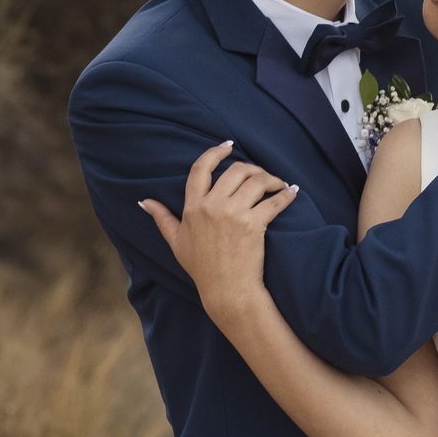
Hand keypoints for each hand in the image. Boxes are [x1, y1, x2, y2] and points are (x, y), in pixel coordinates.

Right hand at [138, 142, 297, 321]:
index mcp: (192, 208)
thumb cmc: (202, 268)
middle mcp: (212, 207)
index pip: (200, 169)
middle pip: (235, 170)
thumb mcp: (176, 242)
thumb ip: (162, 218)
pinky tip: (292, 193)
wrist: (226, 290)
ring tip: (278, 185)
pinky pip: (275, 201)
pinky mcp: (254, 224)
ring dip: (271, 179)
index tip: (227, 146)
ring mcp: (233, 215)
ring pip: (257, 181)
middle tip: (261, 175)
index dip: (214, 153)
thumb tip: (145, 202)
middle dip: (252, 168)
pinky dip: (286, 195)